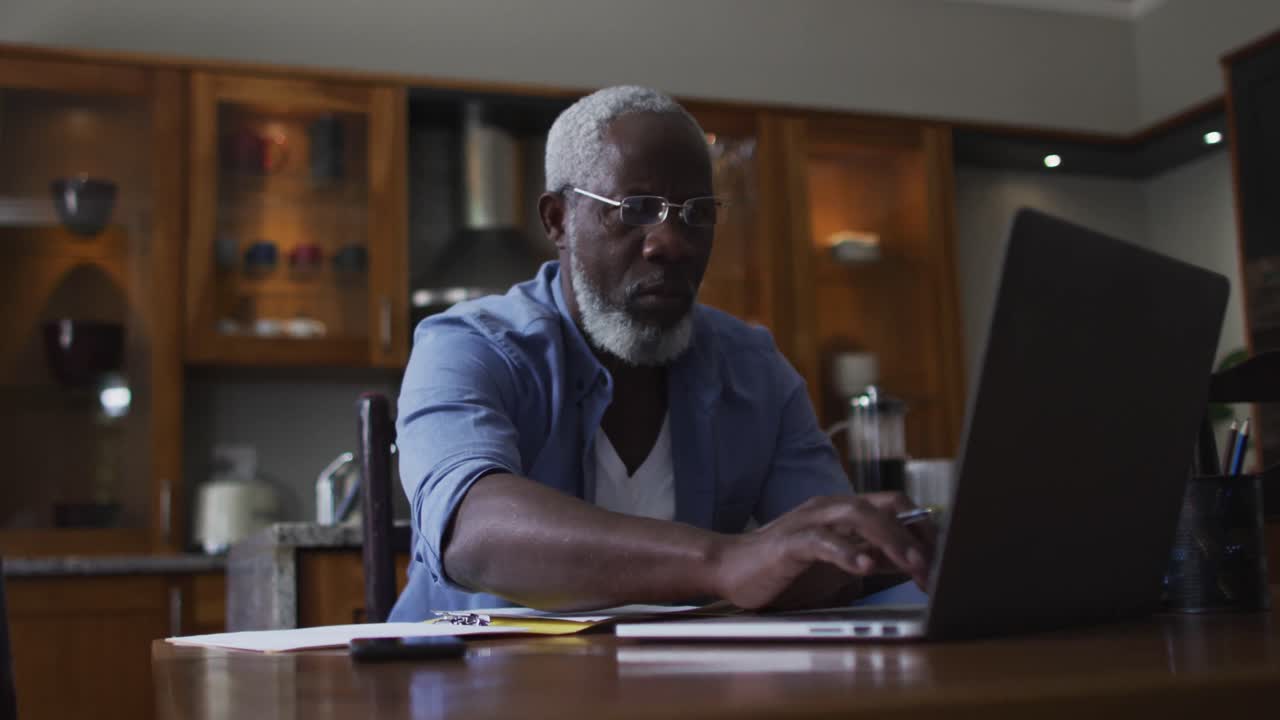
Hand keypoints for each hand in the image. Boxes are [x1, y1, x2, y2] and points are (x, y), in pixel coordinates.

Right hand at [708, 495, 934, 609]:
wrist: (730, 568)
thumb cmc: (784, 568)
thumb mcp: (839, 564)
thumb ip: (872, 557)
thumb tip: (912, 561)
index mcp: (844, 511)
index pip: (897, 506)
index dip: (924, 529)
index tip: (943, 559)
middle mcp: (830, 508)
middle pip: (885, 506)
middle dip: (916, 534)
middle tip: (934, 566)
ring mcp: (809, 521)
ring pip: (858, 515)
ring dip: (891, 539)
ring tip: (912, 564)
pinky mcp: (789, 542)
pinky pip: (822, 541)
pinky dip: (847, 552)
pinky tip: (864, 567)